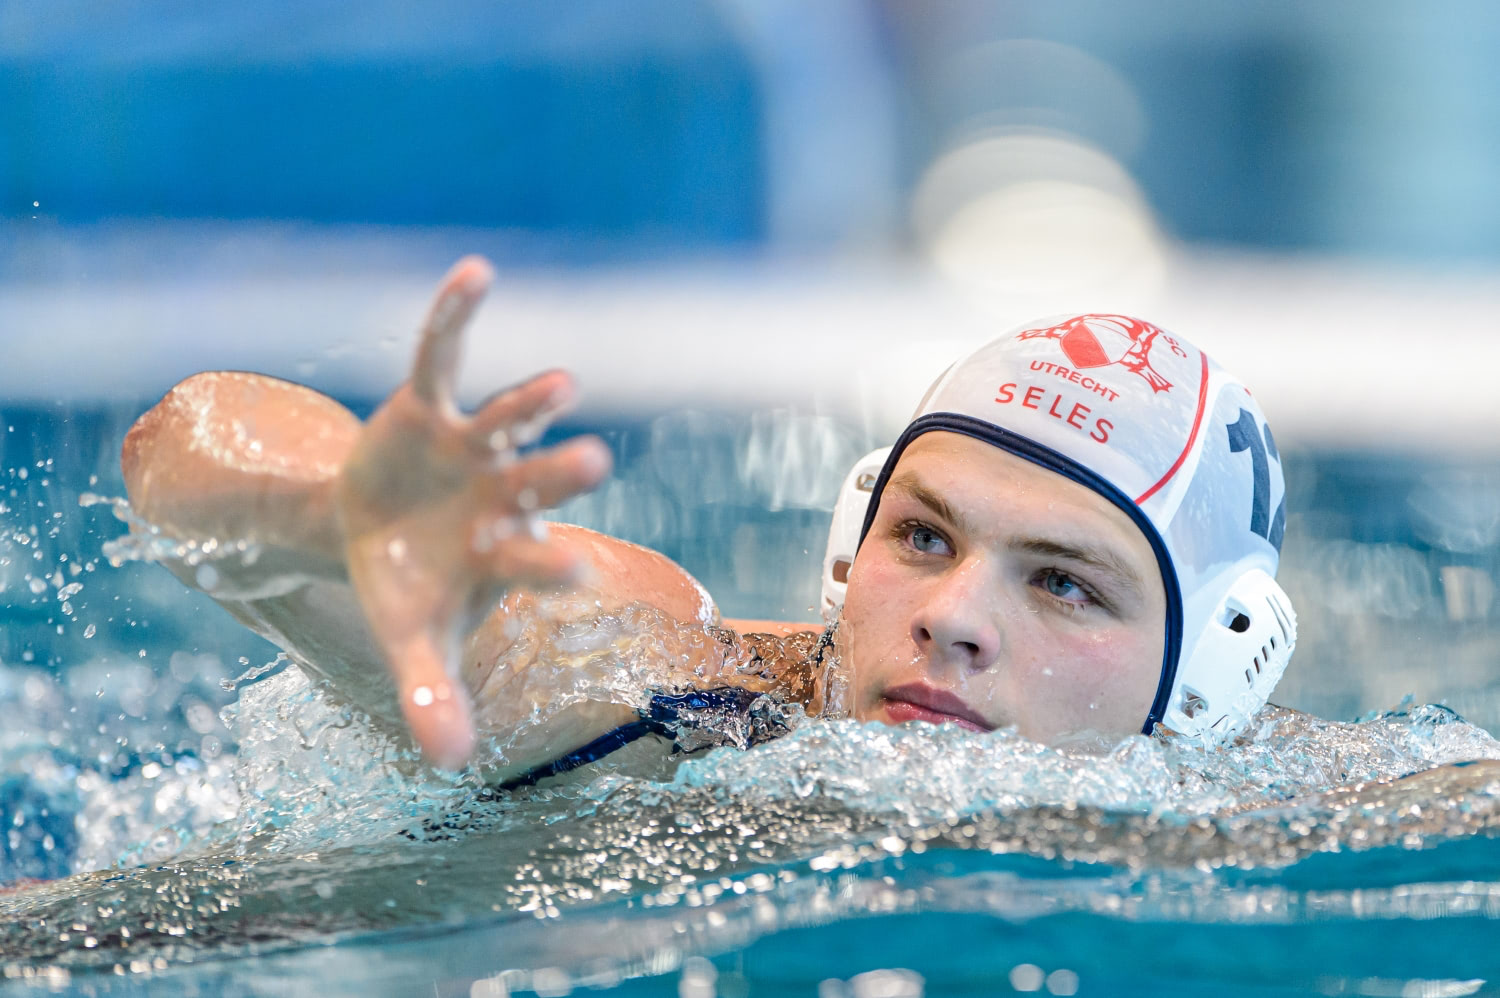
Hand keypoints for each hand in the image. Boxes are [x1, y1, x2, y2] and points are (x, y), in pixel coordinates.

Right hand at [336, 256, 611, 768]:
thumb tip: (448, 765)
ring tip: (561, 384)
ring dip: (529, 402)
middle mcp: (500, 496)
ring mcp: (471, 449)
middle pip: (537, 483)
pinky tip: (475, 272)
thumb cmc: (406, 587)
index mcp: (501, 553)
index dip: (548, 565)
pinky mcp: (429, 406)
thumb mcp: (408, 640)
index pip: (532, 560)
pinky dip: (454, 316)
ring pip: (507, 418)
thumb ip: (431, 692)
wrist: (370, 530)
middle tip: (596, 461)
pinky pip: (442, 354)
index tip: (574, 572)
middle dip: (561, 473)